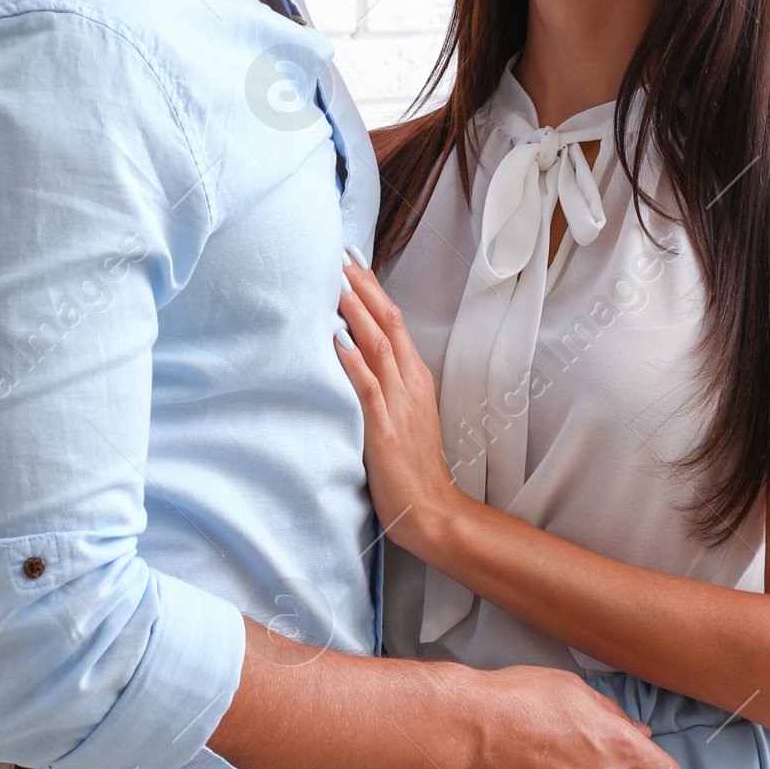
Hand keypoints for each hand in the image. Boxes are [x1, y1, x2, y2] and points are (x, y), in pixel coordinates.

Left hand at [335, 256, 459, 561]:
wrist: (432, 510)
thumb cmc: (413, 466)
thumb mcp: (404, 414)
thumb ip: (385, 383)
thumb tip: (355, 352)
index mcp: (415, 378)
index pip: (394, 322)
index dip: (373, 290)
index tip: (352, 262)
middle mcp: (410, 384)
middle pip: (388, 323)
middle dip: (363, 289)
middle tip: (340, 259)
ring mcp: (400, 405)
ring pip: (379, 347)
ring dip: (357, 314)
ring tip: (337, 285)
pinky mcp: (385, 429)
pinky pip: (368, 388)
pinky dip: (353, 362)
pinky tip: (336, 341)